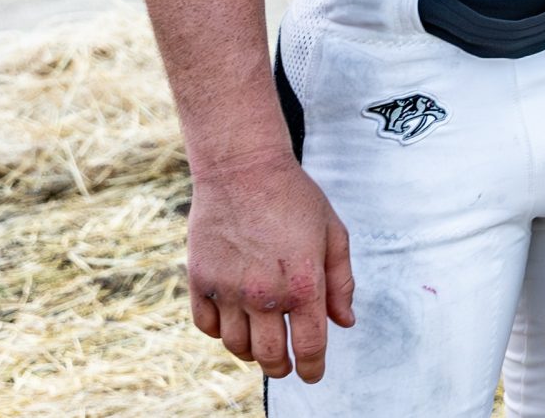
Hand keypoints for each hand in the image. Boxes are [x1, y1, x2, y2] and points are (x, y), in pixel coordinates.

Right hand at [185, 151, 355, 381]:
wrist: (243, 169)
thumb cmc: (294, 198)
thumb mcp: (333, 233)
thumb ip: (340, 282)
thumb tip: (344, 322)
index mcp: (303, 283)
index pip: (308, 345)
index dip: (312, 367)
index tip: (312, 374)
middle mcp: (263, 293)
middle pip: (269, 355)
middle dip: (281, 367)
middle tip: (285, 365)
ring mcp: (228, 289)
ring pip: (235, 346)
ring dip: (251, 352)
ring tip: (261, 344)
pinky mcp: (200, 281)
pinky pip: (206, 326)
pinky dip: (220, 333)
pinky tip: (233, 323)